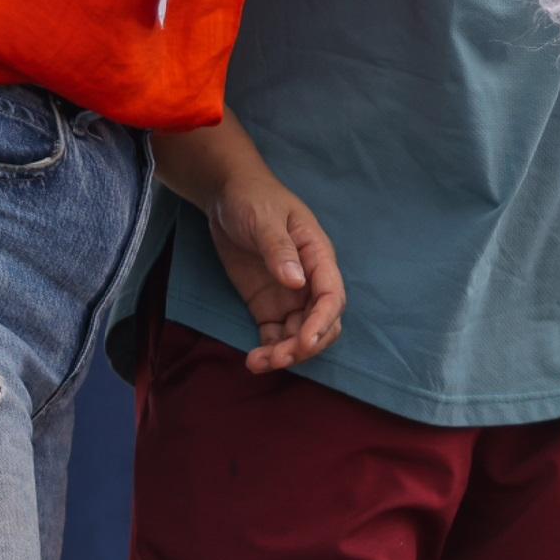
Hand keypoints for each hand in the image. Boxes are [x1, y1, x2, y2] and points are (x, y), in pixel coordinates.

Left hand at [206, 167, 345, 374]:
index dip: (322, 323)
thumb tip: (298, 282)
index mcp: (317, 255)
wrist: (228, 196)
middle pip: (322, 323)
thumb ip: (279, 249)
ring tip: (257, 363)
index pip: (331, 296)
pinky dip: (270, 351)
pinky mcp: (268, 305)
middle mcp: (309, 280)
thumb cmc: (253, 199)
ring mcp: (289, 295)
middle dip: (305, 346)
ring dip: (286, 354)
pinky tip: (253, 359)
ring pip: (300, 335)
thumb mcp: (264, 219)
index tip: (305, 343)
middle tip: (276, 358)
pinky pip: (276, 336)